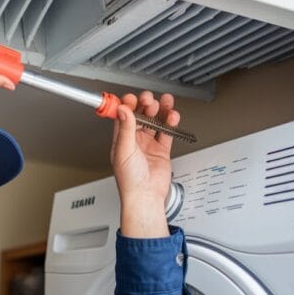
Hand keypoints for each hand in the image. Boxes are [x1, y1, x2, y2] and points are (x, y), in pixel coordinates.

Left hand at [110, 91, 180, 237]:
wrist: (145, 196)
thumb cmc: (129, 180)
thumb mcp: (124, 150)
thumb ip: (125, 128)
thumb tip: (122, 109)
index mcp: (121, 139)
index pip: (123, 116)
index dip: (127, 105)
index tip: (132, 97)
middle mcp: (134, 140)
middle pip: (141, 116)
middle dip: (145, 105)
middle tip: (149, 99)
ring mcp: (148, 144)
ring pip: (155, 121)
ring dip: (160, 110)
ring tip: (164, 102)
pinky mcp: (162, 150)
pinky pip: (167, 132)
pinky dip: (171, 123)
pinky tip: (172, 116)